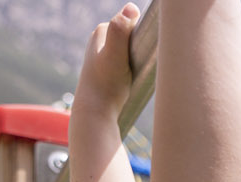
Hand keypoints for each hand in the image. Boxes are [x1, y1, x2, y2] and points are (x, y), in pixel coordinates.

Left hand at [75, 3, 139, 118]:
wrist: (96, 112)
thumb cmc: (106, 84)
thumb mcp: (115, 54)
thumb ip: (120, 29)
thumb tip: (132, 7)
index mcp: (102, 31)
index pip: (133, 25)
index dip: (144, 38)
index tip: (144, 55)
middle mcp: (101, 40)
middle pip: (134, 38)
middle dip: (142, 50)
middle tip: (141, 67)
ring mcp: (104, 56)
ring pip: (133, 53)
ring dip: (141, 62)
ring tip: (137, 76)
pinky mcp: (110, 71)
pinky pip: (130, 65)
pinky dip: (136, 71)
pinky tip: (133, 81)